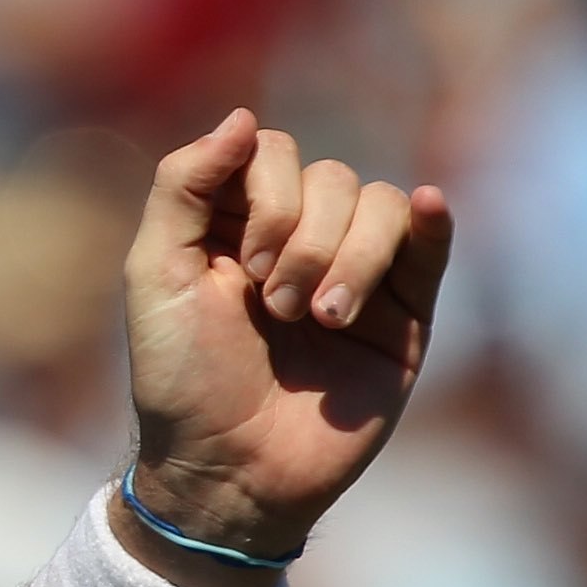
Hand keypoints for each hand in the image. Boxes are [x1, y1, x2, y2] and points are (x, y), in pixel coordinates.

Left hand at [120, 111, 452, 565]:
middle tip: (276, 309)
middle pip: (333, 179)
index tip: (243, 268)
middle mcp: (300, 239)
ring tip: (320, 323)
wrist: (228, 470)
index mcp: (238, 222)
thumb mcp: (155, 272)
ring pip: (381, 207)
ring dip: (348, 258)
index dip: (267, 197)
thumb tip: (245, 116)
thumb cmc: (181, 376)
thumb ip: (185, 186)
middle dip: (304, 239)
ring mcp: (355, 275)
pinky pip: (430, 249)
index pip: (274, 154)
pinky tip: (429, 205)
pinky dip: (432, 223)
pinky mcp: (402, 317)